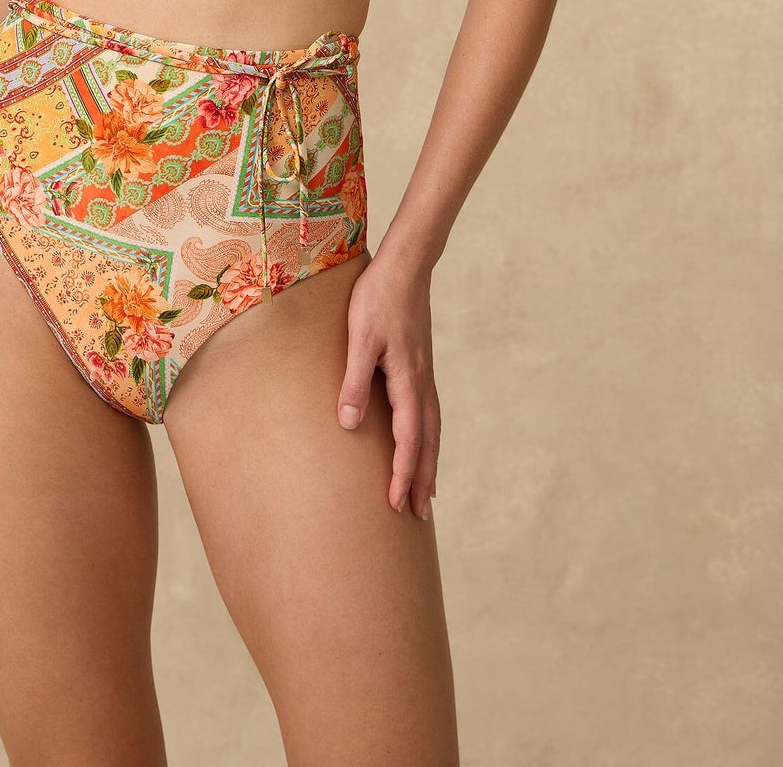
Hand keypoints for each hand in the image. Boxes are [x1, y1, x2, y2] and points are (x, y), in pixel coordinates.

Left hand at [337, 250, 438, 518]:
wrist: (405, 267)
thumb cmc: (377, 298)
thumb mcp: (359, 337)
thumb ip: (354, 379)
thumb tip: (350, 423)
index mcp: (407, 380)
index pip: (408, 439)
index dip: (402, 473)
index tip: (396, 504)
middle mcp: (422, 383)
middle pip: (427, 442)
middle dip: (422, 479)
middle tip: (418, 515)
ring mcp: (425, 374)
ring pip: (432, 429)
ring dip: (429, 462)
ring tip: (427, 492)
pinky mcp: (421, 366)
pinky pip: (429, 414)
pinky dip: (429, 439)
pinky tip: (422, 443)